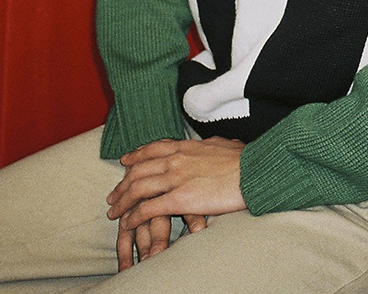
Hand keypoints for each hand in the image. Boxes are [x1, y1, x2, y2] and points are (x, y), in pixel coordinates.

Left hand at [107, 137, 245, 265]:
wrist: (253, 171)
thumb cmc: (245, 159)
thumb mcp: (224, 144)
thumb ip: (211, 145)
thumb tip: (213, 144)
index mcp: (187, 146)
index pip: (153, 148)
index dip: (136, 155)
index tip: (126, 161)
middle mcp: (176, 159)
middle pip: (139, 169)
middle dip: (123, 183)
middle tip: (113, 194)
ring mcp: (176, 178)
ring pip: (138, 188)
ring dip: (122, 201)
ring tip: (113, 212)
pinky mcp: (180, 199)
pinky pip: (149, 208)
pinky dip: (134, 216)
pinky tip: (128, 223)